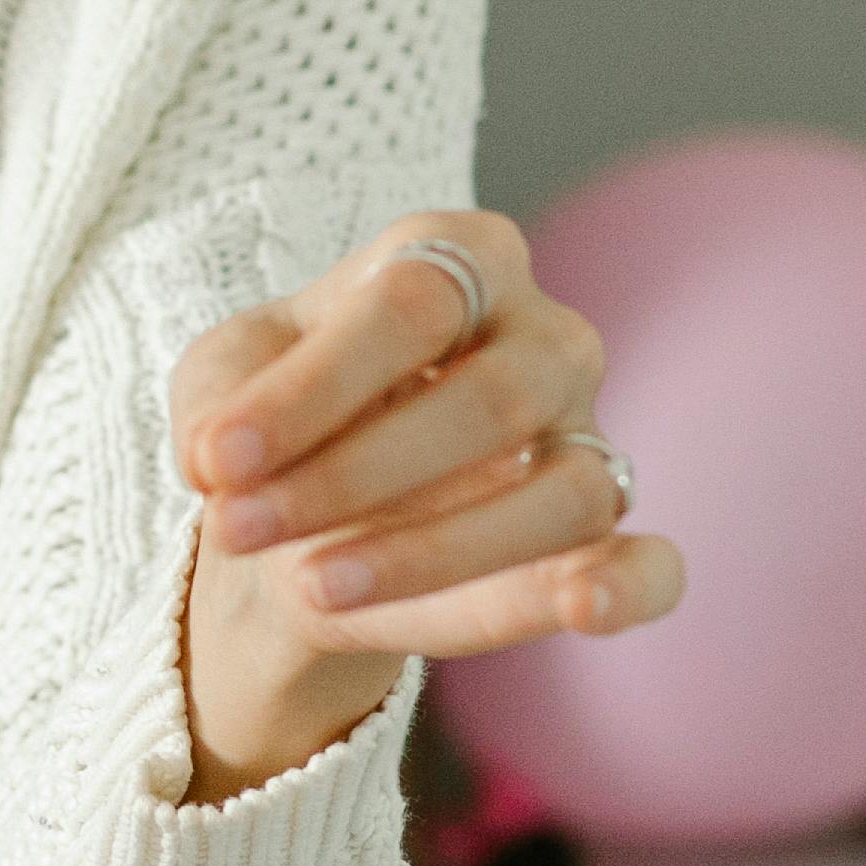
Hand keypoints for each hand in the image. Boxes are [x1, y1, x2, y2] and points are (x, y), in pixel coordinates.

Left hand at [171, 209, 683, 804]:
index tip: (215, 462)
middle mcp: (544, 336)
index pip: (412, 305)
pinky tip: (583, 608)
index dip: (312, 389)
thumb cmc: (273, 418)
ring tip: (315, 588)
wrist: (298, 515)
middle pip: (490, 399)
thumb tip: (221, 460)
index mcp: (458, 257)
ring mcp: (585, 436)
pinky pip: (650, 564)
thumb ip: (220, 409)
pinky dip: (631, 586)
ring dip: (435, 552)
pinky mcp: (596, 537)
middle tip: (237, 528)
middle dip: (350, 476)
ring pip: (561, 494)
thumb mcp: (218, 388)